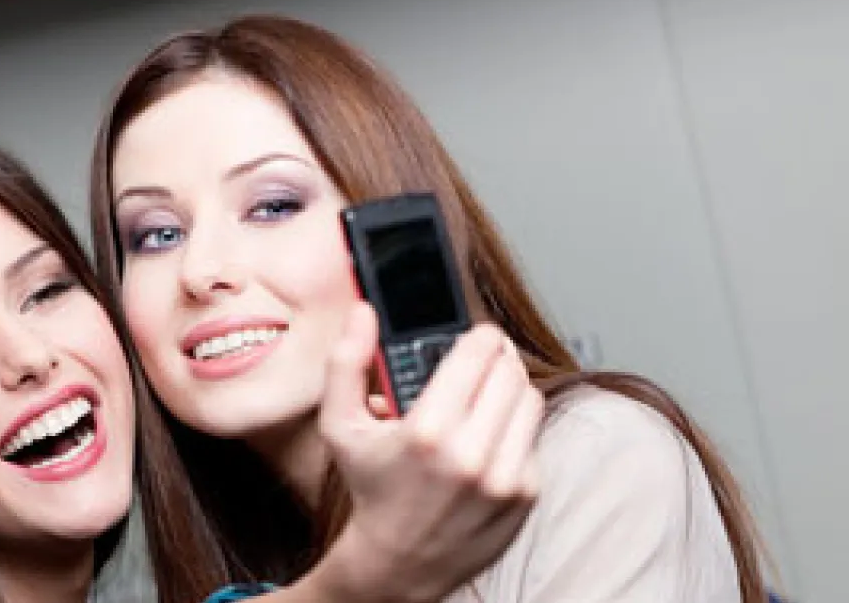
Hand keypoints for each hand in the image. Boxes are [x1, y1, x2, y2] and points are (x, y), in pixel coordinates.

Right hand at [304, 303, 542, 602]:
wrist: (399, 562)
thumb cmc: (371, 489)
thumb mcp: (341, 426)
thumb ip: (346, 363)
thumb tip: (364, 312)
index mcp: (428, 430)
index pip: (480, 352)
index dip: (479, 336)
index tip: (472, 337)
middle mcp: (472, 454)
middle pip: (511, 371)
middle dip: (495, 360)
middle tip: (477, 364)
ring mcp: (505, 476)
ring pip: (529, 399)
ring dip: (509, 390)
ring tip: (482, 401)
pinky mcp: (526, 493)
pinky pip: (533, 437)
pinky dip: (513, 430)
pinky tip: (485, 440)